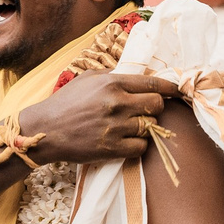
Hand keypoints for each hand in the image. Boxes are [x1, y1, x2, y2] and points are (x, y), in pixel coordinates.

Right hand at [9, 73, 179, 165]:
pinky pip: (141, 147)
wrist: (45, 130)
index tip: (179, 91)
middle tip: (144, 111)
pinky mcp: (112, 148)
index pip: (153, 84)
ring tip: (131, 126)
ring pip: (150, 127)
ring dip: (145, 127)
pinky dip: (138, 144)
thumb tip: (138, 77)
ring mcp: (116, 127)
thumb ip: (114, 76)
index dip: (170, 88)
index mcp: (113, 83)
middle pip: (157, 106)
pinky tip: (127, 140)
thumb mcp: (88, 79)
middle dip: (155, 108)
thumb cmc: (65, 102)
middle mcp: (117, 103)